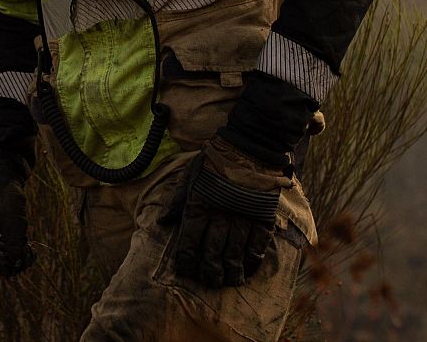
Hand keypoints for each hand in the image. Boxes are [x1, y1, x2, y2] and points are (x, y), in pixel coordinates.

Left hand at [168, 137, 289, 286]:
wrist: (249, 146)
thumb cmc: (214, 161)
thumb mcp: (190, 176)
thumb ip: (177, 202)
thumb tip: (163, 223)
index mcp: (199, 205)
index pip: (189, 243)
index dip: (187, 261)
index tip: (186, 271)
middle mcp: (220, 215)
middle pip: (212, 254)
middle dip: (209, 272)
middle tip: (209, 281)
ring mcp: (243, 218)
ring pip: (235, 254)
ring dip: (231, 271)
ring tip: (228, 280)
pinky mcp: (263, 217)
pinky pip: (258, 246)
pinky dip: (252, 261)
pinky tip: (247, 269)